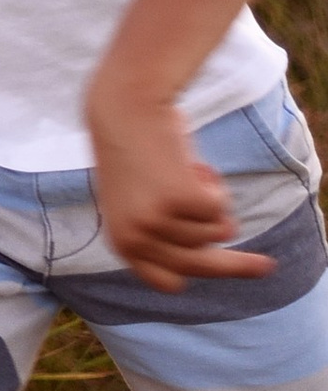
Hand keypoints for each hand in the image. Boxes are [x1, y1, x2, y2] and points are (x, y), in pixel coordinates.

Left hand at [89, 92, 272, 290]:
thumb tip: (213, 249)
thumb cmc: (135, 149)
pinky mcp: (181, 200)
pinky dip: (215, 184)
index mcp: (122, 243)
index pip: (167, 282)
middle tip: (267, 266)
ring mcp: (158, 222)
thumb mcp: (141, 199)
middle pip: (202, 268)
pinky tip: (191, 164)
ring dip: (213, 201)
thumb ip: (167, 232)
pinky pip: (220, 206)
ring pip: (215, 231)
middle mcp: (138, 240)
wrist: (124, 107)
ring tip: (188, 173)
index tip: (218, 274)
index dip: (194, 275)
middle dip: (239, 267)